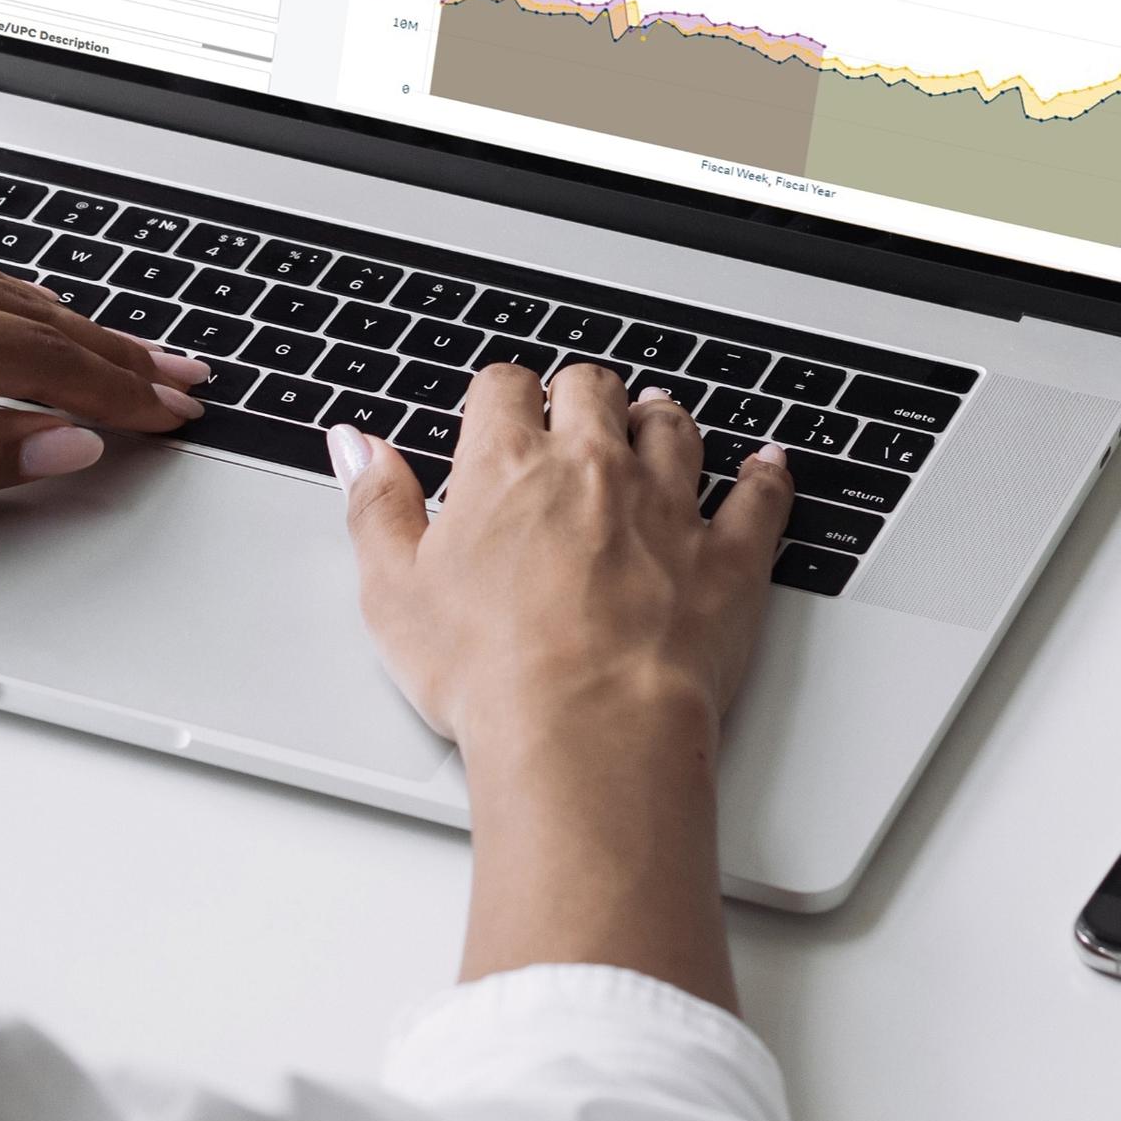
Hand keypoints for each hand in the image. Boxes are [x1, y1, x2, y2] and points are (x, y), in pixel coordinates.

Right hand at [334, 357, 792, 1007]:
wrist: (587, 732)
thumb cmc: (488, 672)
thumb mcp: (392, 590)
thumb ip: (373, 506)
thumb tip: (353, 445)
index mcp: (506, 466)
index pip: (504, 388)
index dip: (501, 395)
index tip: (500, 411)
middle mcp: (592, 468)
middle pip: (593, 390)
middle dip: (581, 395)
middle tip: (574, 413)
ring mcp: (668, 508)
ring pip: (673, 429)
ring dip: (660, 421)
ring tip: (654, 422)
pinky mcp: (728, 559)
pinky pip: (759, 497)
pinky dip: (764, 477)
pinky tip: (767, 465)